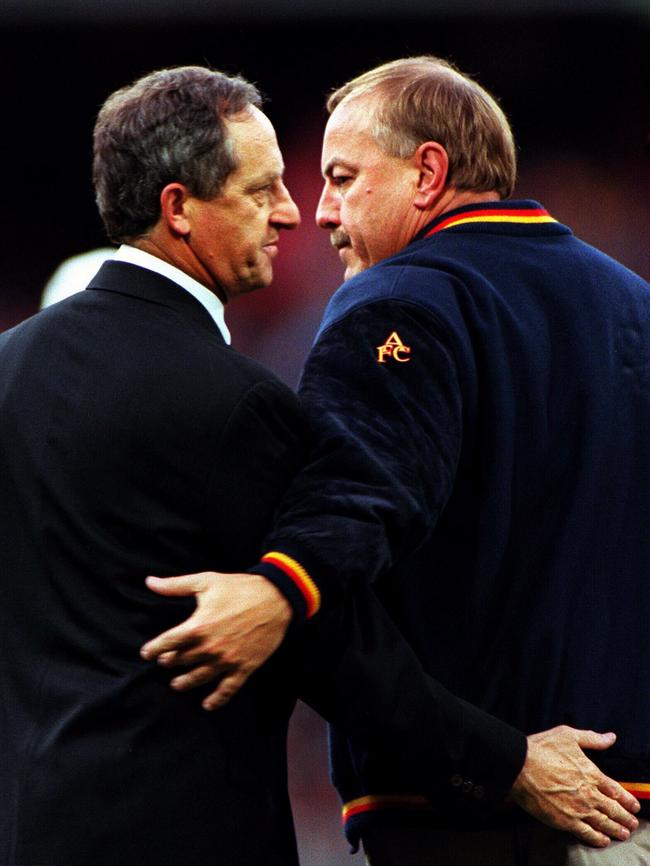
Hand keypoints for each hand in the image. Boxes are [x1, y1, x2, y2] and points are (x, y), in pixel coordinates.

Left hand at [140, 571, 291, 710]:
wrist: (276, 598)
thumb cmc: (240, 587)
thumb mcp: (206, 581)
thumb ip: (175, 585)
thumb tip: (149, 582)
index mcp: (198, 626)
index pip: (167, 643)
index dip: (154, 649)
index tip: (147, 653)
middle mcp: (210, 647)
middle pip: (182, 661)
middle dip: (170, 662)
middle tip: (166, 662)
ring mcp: (227, 660)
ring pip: (198, 678)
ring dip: (185, 682)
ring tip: (177, 684)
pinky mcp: (244, 668)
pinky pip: (227, 690)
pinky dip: (216, 700)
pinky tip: (207, 705)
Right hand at [511, 726, 639, 846]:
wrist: (520, 766)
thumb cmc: (541, 748)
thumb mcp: (568, 735)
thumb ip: (592, 738)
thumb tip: (610, 737)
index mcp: (591, 773)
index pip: (617, 791)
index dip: (628, 800)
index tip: (634, 806)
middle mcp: (589, 794)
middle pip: (613, 810)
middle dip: (626, 818)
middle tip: (633, 823)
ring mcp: (578, 809)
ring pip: (603, 823)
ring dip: (616, 829)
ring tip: (623, 834)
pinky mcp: (565, 821)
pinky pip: (586, 833)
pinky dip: (597, 838)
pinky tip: (602, 840)